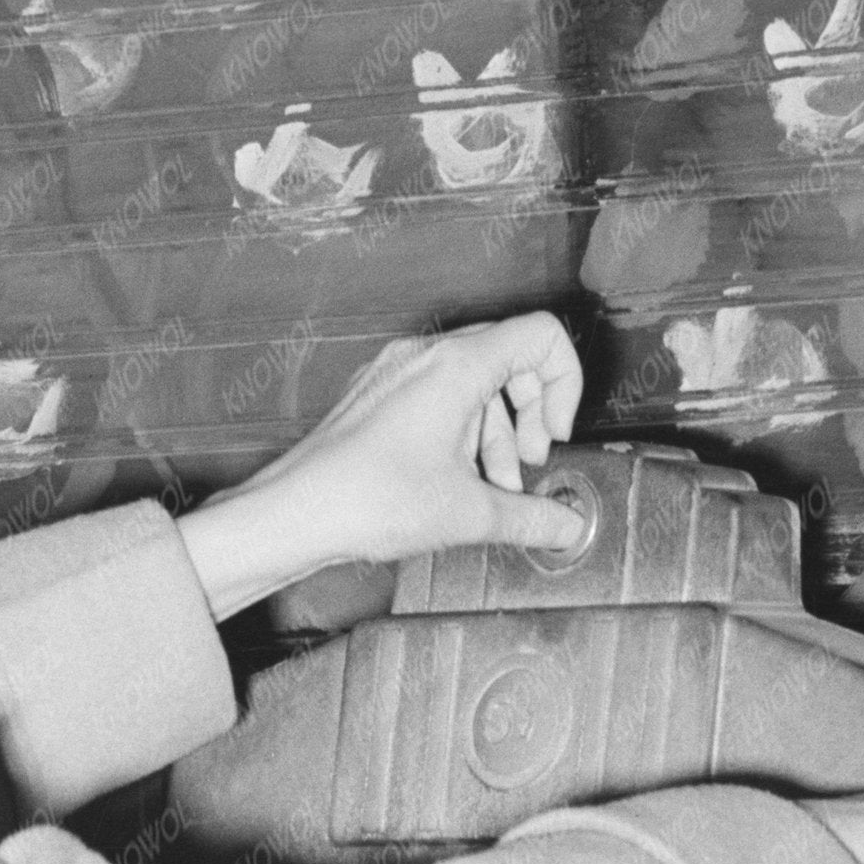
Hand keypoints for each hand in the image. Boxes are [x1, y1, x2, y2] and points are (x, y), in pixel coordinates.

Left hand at [182, 319, 592, 619]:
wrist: (296, 512)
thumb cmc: (367, 499)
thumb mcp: (469, 513)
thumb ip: (531, 518)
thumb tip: (567, 526)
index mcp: (457, 366)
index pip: (542, 337)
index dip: (566, 384)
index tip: (556, 434)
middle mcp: (426, 356)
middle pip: (510, 359)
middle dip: (532, 416)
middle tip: (529, 464)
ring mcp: (398, 372)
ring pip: (474, 383)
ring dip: (496, 435)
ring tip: (492, 489)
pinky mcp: (379, 395)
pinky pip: (438, 396)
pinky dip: (461, 433)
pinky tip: (456, 481)